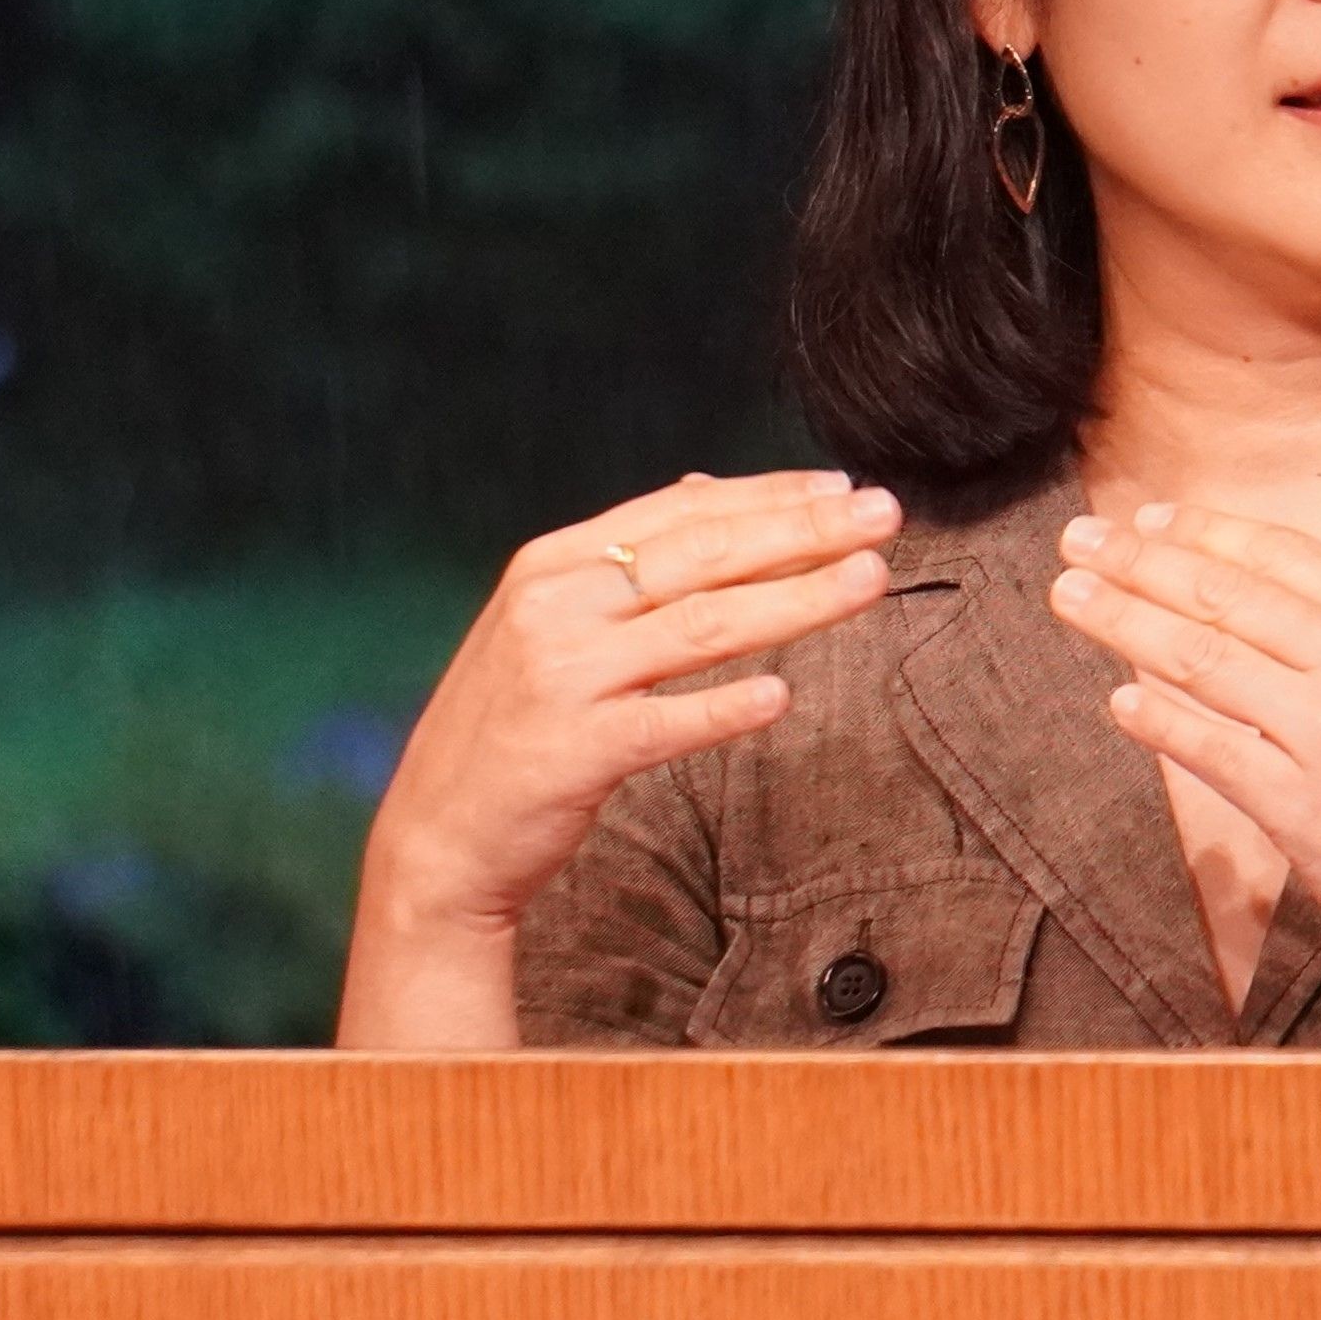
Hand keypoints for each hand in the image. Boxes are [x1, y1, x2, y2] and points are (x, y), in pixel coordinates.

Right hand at [336, 470, 895, 1046]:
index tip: (842, 484)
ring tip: (869, 580)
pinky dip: (724, 708)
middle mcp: (556, 607)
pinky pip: (665, 724)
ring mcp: (562, 677)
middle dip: (802, 529)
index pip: (680, 511)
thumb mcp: (551, 620)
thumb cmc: (511, 724)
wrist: (438, 835)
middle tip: (882, 515)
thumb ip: (626, 558)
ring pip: (701, 627)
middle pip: (703, 556)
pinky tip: (782, 695)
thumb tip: (704, 485)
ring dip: (795, 599)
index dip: (768, 494)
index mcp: (554, 564)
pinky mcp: (573, 750)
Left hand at [1050, 492, 1320, 1052]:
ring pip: (1201, 660)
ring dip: (1122, 623)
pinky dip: (1156, 721)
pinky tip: (1115, 700)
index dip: (1200, 531)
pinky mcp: (1296, 805)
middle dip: (1138, 562)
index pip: (1279, 555)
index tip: (1143, 519)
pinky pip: (1207, 748)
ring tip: (1069, 596)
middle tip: (1078, 539)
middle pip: (1225, 597)